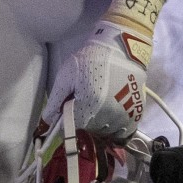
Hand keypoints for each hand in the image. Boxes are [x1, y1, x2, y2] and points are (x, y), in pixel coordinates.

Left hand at [41, 20, 149, 142]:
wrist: (121, 50)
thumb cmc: (91, 60)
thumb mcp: (67, 75)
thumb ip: (55, 101)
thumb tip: (47, 121)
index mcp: (88, 105)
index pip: (70, 127)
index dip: (66, 118)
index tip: (68, 108)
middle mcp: (107, 116)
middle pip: (87, 129)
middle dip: (82, 118)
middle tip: (84, 99)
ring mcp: (123, 117)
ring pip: (103, 131)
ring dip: (97, 122)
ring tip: (99, 102)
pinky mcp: (135, 116)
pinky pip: (121, 132)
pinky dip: (114, 126)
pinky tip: (111, 110)